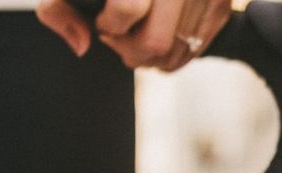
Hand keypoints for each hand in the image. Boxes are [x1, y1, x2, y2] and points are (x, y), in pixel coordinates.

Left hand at [37, 0, 230, 71]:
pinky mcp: (222, 4)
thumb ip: (58, 8)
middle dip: (130, 51)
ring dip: (150, 59)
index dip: (110, 26)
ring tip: (137, 40)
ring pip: (174, 53)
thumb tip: (81, 46)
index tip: (105, 22)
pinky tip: (159, 41)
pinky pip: (195, 51)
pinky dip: (173, 57)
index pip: (127, 9)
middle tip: (119, 39)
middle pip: (154, 42)